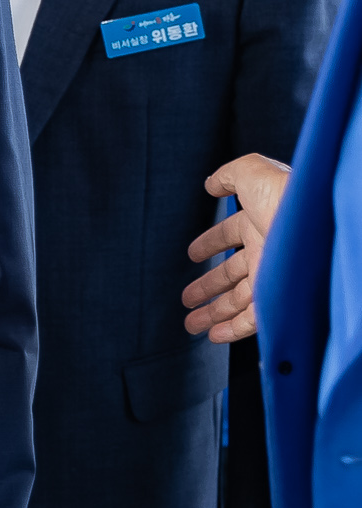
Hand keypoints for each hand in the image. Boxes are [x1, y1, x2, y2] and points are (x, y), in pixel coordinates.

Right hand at [184, 154, 290, 342]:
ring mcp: (272, 279)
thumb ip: (228, 175)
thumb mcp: (252, 172)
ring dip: (213, 314)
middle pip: (229, 276)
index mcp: (258, 222)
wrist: (319, 226)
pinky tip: (214, 335)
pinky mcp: (278, 301)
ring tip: (192, 324)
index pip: (229, 236)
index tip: (192, 254)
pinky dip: (232, 330)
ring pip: (237, 303)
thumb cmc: (287, 197)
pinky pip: (252, 321)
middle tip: (187, 299)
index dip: (209, 244)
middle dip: (206, 288)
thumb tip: (210, 184)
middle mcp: (266, 253)